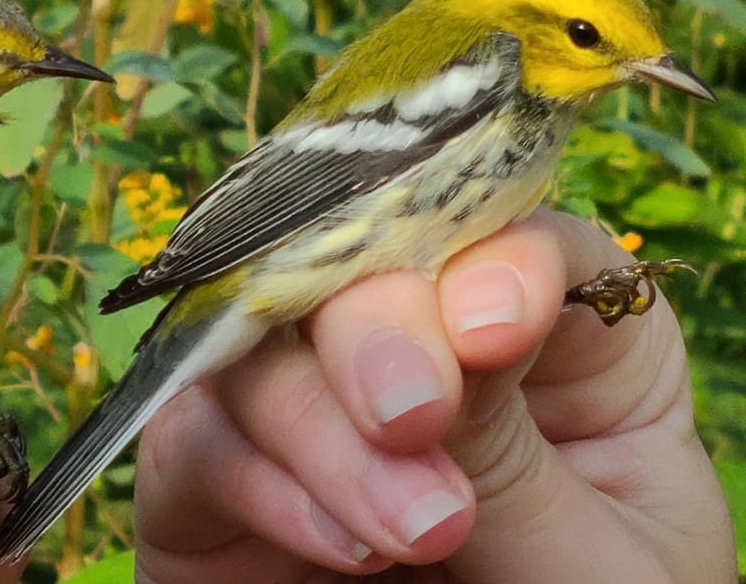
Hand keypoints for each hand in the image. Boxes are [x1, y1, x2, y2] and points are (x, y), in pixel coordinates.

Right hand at [134, 208, 734, 581]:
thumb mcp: (591, 561)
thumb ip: (514, 447)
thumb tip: (445, 327)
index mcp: (551, 346)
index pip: (506, 235)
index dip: (487, 254)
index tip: (490, 330)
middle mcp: (417, 351)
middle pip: (356, 263)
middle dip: (378, 329)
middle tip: (413, 417)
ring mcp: (304, 405)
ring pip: (259, 343)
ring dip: (323, 428)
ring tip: (407, 537)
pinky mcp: (217, 476)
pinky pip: (194, 437)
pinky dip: (257, 481)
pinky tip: (340, 550)